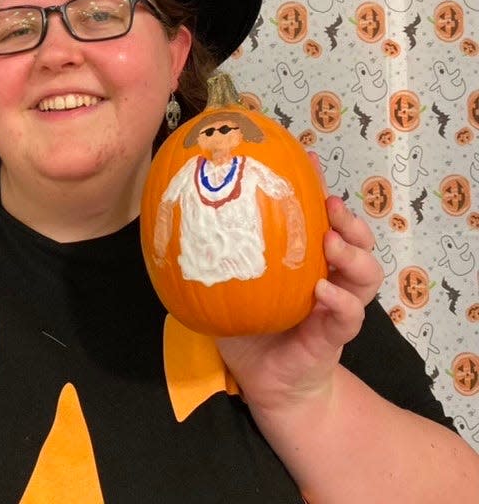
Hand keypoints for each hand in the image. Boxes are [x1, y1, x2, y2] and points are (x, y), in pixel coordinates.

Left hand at [216, 153, 382, 412]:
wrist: (265, 381)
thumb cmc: (244, 327)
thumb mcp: (224, 285)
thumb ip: (209, 255)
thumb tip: (174, 213)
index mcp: (303, 260)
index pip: (318, 217)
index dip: (318, 187)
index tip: (310, 158)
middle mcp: (327, 276)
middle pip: (354, 239)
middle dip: (349, 217)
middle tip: (329, 204)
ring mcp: (336, 305)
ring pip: (366, 273)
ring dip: (353, 254)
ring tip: (331, 242)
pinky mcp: (336, 336)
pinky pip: (350, 316)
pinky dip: (341, 302)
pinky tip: (322, 292)